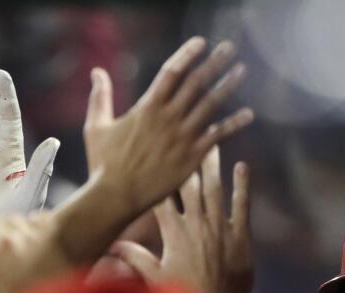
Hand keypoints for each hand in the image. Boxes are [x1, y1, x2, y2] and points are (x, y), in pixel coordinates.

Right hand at [83, 37, 253, 217]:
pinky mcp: (192, 157)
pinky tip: (248, 113)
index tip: (201, 43)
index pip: (172, 71)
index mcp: (147, 107)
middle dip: (214, 63)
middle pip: (196, 82)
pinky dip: (234, 123)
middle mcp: (168, 118)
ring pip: (211, 104)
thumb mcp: (96, 126)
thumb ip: (100, 97)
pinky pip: (218, 135)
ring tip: (242, 70)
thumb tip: (97, 71)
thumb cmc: (103, 164)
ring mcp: (182, 137)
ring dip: (228, 85)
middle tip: (229, 48)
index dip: (187, 54)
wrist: (117, 196)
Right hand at [112, 148, 251, 292]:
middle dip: (186, 160)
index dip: (160, 175)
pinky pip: (242, 204)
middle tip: (186, 137)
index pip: (163, 197)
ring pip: (215, 188)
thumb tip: (110, 246)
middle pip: (188, 184)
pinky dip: (242, 185)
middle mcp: (196, 224)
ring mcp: (220, 228)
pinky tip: (242, 165)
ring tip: (212, 142)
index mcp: (173, 233)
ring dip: (213, 164)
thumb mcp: (154, 277)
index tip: (156, 155)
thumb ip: (134, 258)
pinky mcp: (241, 236)